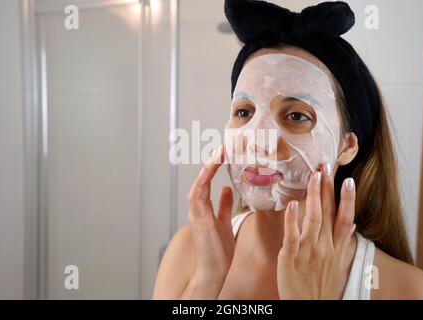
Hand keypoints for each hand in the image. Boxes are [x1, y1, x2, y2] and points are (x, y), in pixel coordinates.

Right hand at [186, 145, 234, 292]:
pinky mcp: (198, 219)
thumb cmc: (218, 250)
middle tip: (222, 148)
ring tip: (218, 154)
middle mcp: (197, 208)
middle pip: (201, 180)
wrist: (214, 269)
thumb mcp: (225, 221)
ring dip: (207, 168)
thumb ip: (224, 205)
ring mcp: (196, 213)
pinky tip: (210, 170)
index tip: (223, 153)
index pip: (206, 182)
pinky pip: (197, 195)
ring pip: (198, 184)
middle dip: (210, 163)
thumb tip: (227, 188)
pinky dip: (202, 181)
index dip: (213, 167)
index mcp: (203, 208)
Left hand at [277, 164, 356, 299]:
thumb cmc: (324, 287)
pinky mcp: (290, 256)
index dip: (348, 199)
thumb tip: (352, 226)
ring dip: (314, 195)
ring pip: (313, 218)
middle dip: (329, 187)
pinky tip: (292, 204)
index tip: (348, 179)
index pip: (344, 218)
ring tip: (314, 175)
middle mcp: (325, 247)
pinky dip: (292, 219)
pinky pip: (292, 235)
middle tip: (326, 164)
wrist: (310, 308)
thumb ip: (345, 245)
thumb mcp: (340, 266)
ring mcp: (308, 250)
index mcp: (337, 248)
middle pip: (329, 212)